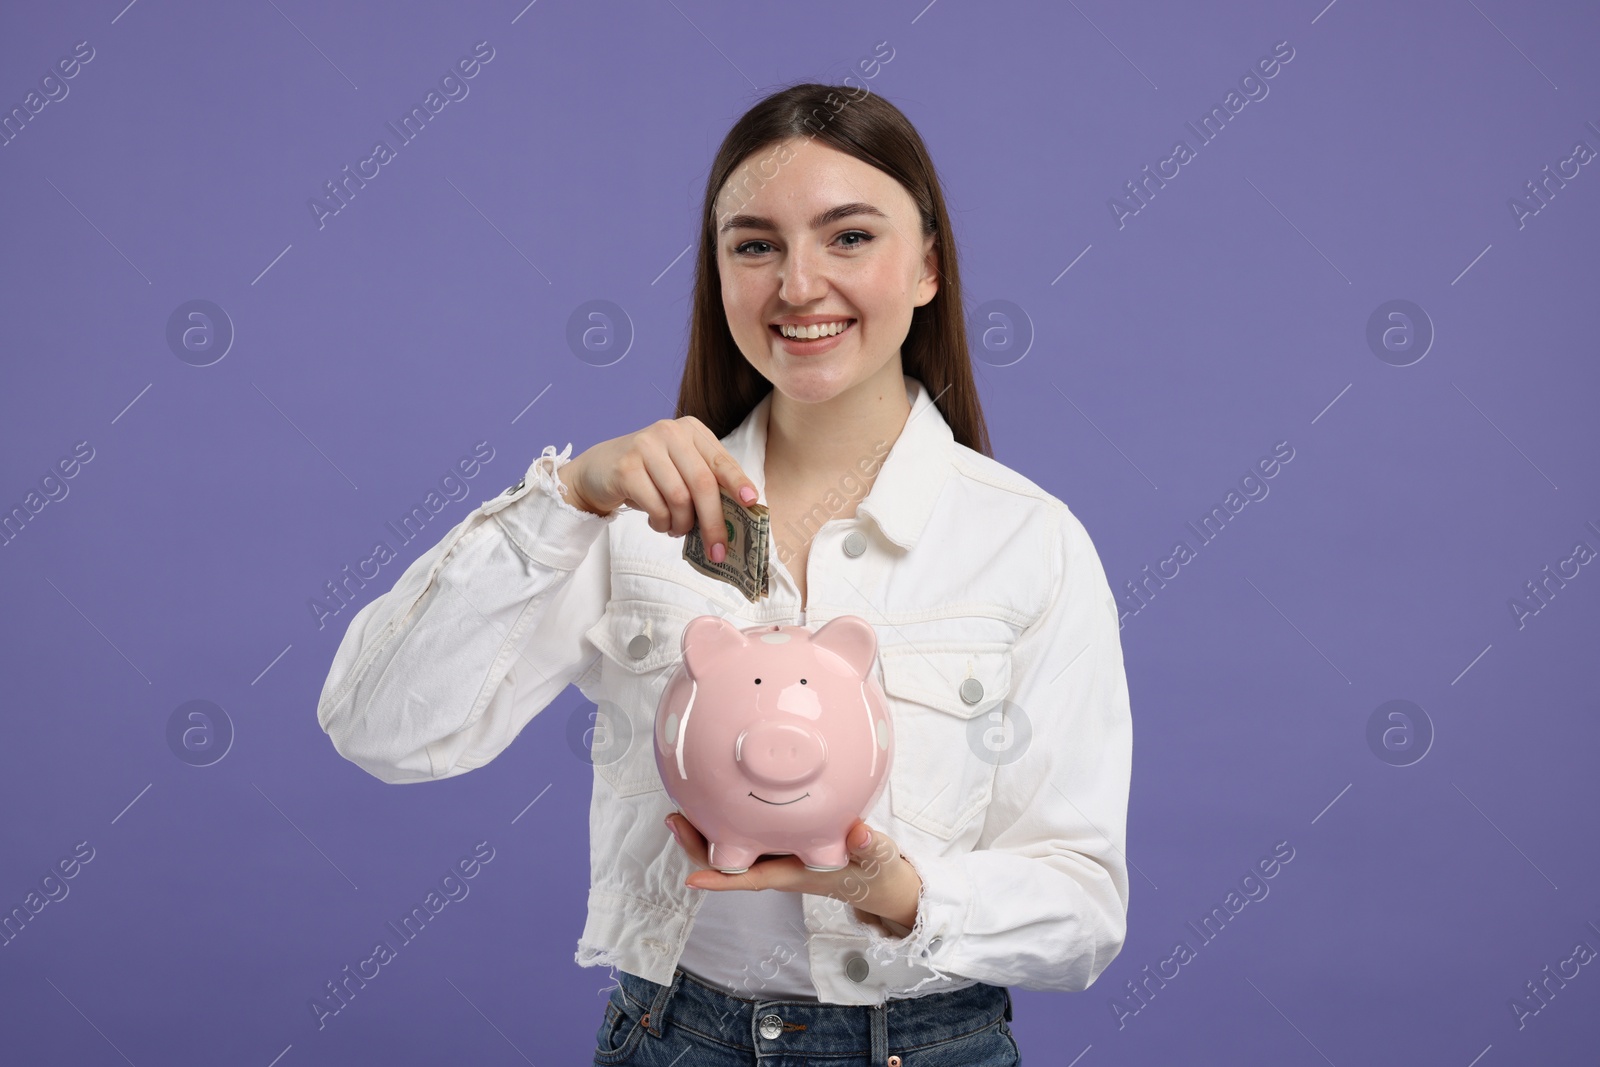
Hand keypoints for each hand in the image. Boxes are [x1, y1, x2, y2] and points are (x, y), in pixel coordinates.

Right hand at [557, 417, 759, 564]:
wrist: (597, 472)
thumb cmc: (649, 475)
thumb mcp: (680, 470)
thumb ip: (705, 483)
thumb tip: (736, 518)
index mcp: (690, 430)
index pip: (720, 460)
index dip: (738, 482)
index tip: (751, 503)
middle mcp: (669, 432)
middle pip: (702, 483)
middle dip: (714, 522)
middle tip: (718, 550)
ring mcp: (645, 447)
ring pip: (680, 498)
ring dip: (682, 524)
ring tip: (676, 529)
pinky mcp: (626, 467)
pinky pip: (656, 506)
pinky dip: (661, 524)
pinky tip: (659, 524)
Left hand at [664, 812, 922, 930]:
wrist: (878, 880)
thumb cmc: (875, 872)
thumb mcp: (879, 860)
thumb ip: (871, 846)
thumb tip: (859, 832)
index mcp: (794, 874)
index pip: (751, 880)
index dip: (721, 880)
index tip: (692, 880)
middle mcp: (778, 865)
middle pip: (728, 861)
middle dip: (698, 845)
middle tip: (675, 817)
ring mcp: (777, 854)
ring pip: (733, 846)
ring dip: (707, 829)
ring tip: (682, 803)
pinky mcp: (782, 841)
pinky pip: (747, 832)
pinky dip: (729, 818)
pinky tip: (720, 793)